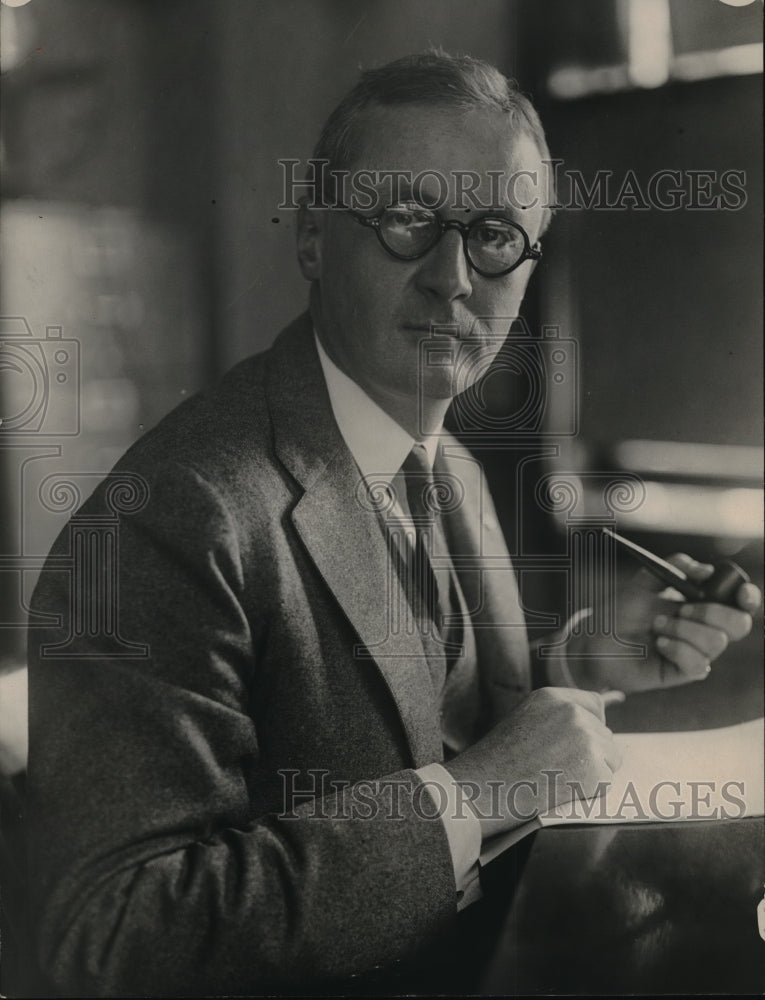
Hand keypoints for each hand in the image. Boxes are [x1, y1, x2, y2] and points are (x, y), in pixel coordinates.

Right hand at [445, 687, 621, 837]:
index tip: (581, 743)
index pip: (595, 705)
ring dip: (593, 773)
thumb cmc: (495, 763)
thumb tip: (589, 727)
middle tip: (560, 771)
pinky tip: (561, 792)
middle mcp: (573, 712)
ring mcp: (586, 740)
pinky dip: (589, 793)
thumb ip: (554, 718)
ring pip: (610, 759)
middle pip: (604, 735)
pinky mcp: (595, 770)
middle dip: (591, 754)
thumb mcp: (523, 721)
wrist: (481, 790)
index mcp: (552, 697)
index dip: (591, 726)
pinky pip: (606, 782)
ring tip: (558, 781)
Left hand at [566, 554, 760, 693]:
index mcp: (701, 603)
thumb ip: (673, 568)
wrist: (596, 640)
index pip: (739, 602)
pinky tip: (659, 644)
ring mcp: (696, 651)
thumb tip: (705, 569)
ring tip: (657, 626)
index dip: (748, 597)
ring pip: (716, 641)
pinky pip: (698, 663)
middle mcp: (704, 628)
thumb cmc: (620, 611)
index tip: (741, 593)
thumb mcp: (643, 582)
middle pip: (739, 624)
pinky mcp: (684, 671)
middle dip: (712, 612)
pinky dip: (678, 648)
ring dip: (684, 629)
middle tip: (681, 608)